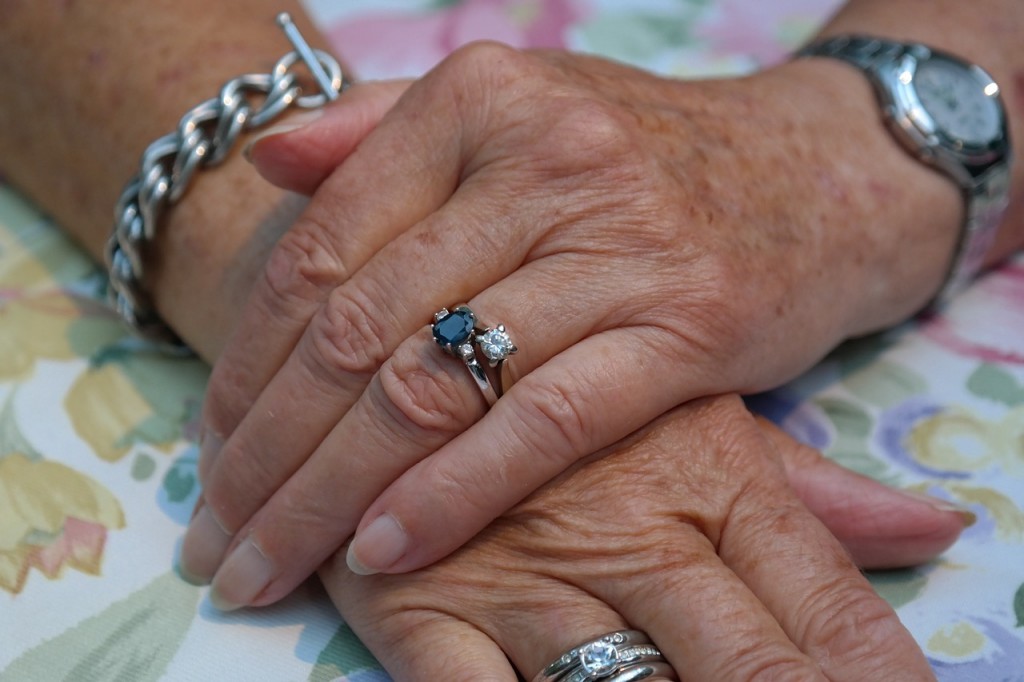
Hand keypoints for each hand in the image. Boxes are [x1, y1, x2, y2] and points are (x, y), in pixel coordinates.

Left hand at [184, 46, 961, 599]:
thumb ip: (386, 132)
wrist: (813, 173)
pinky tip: (386, 550)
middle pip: (360, 328)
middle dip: (270, 451)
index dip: (249, 362)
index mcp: (480, 99)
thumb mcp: (517, 115)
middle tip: (217, 534)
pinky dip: (455, 492)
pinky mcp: (687, 322)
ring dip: (336, 491)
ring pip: (436, 382)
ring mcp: (620, 241)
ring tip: (274, 561)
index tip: (210, 448)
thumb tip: (270, 166)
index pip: (322, 248)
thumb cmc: (644, 157)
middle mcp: (544, 159)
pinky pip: (543, 422)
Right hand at [318, 396, 937, 680]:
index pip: (824, 598)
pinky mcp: (422, 606)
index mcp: (709, 479)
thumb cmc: (567, 385)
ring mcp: (526, 574)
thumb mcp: (697, 417)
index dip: (873, 667)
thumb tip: (933, 528)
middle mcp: (631, 535)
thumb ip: (806, 492)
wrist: (401, 336)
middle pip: (748, 664)